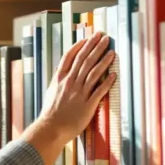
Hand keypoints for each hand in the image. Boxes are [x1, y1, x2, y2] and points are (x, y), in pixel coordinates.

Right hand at [21, 31, 114, 164]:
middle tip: (103, 36)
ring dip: (103, 60)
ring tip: (111, 51)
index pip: (70, 57)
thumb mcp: (51, 92)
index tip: (87, 38)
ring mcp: (79, 93)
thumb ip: (59, 81)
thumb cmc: (50, 113)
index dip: (80, 46)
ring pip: (93, 72)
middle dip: (95, 47)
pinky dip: (107, 82)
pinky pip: (99, 91)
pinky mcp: (87, 104)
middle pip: (84, 60)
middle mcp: (70, 83)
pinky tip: (114, 74)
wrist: (51, 128)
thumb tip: (64, 72)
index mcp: (60, 79)